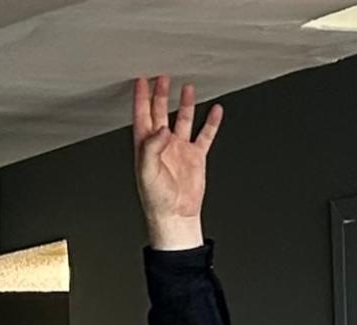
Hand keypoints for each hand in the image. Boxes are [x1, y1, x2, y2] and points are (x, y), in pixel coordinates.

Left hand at [133, 76, 222, 249]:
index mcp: (146, 147)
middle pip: (160, 113)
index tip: (141, 81)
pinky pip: (205, 135)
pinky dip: (210, 122)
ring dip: (185, 104)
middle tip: (163, 77)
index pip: (142, 116)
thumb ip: (151, 148)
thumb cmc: (156, 199)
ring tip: (187, 88)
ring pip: (182, 120)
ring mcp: (179, 149)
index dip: (141, 98)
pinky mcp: (195, 157)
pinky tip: (215, 110)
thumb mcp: (147, 172)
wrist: (175, 215)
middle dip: (161, 95)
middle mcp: (162, 145)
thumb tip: (162, 128)